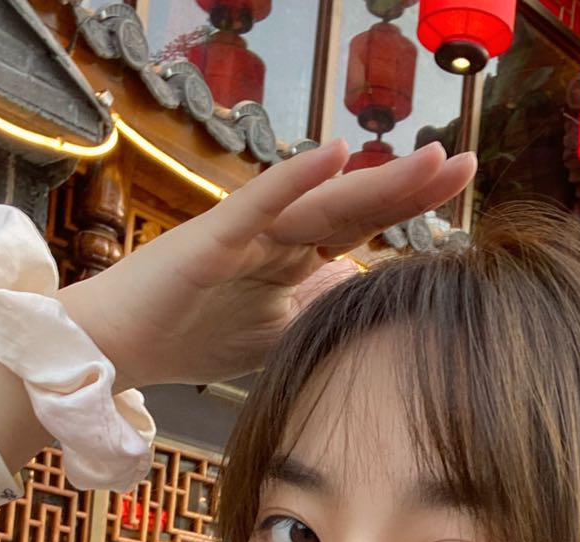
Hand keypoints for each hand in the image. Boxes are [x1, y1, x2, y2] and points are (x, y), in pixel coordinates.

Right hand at [60, 138, 475, 389]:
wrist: (113, 347)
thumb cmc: (185, 335)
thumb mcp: (270, 334)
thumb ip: (313, 307)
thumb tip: (360, 287)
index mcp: (291, 261)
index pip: (363, 231)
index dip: (411, 212)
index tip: (464, 196)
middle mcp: (275, 240)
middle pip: (354, 210)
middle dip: (411, 190)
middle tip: (466, 165)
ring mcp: (245, 238)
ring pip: (319, 204)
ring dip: (373, 183)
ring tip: (425, 161)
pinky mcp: (209, 243)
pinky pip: (258, 206)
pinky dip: (294, 181)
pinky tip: (334, 157)